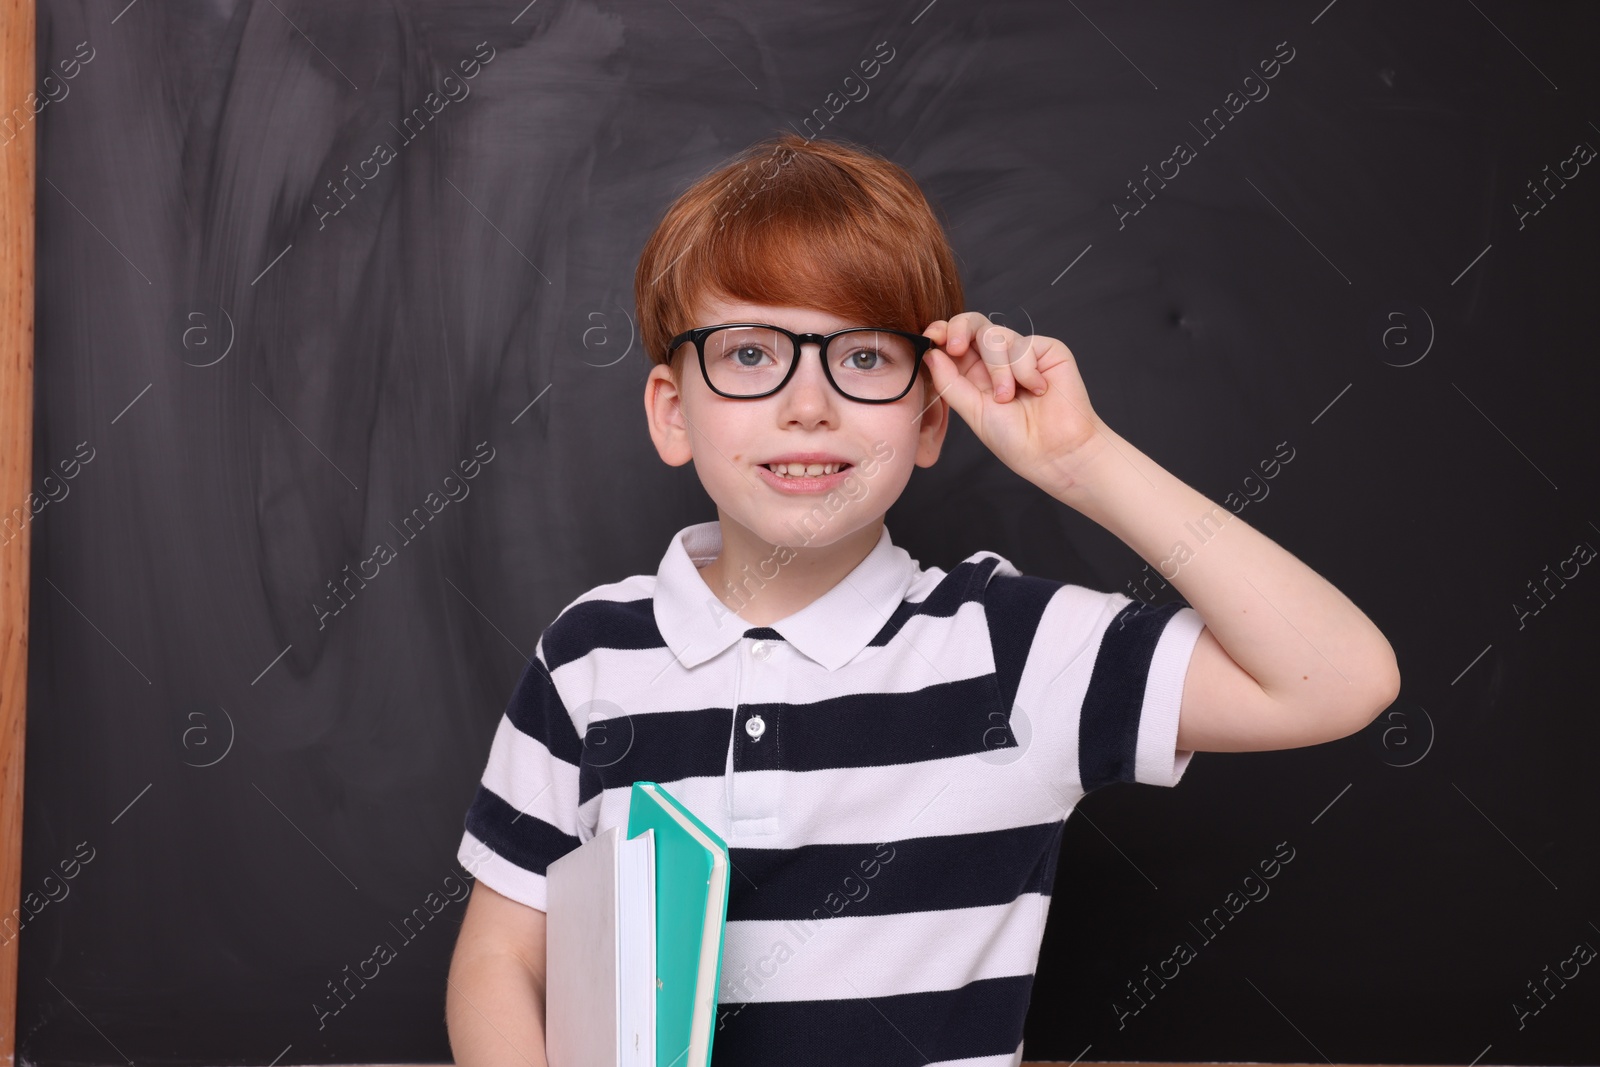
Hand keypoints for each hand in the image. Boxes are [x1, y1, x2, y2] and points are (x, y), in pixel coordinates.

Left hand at [922, 312, 1105, 486]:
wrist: (1054, 451)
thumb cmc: (1015, 438)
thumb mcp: (973, 411)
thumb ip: (950, 382)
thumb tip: (930, 353)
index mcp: (975, 372)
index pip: (955, 340)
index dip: (942, 332)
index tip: (931, 338)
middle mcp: (997, 359)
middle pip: (973, 324)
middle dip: (960, 330)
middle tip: (955, 348)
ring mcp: (1022, 352)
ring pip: (995, 336)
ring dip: (998, 369)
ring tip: (1008, 397)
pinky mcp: (1047, 350)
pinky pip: (1024, 345)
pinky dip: (1025, 370)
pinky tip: (1038, 390)